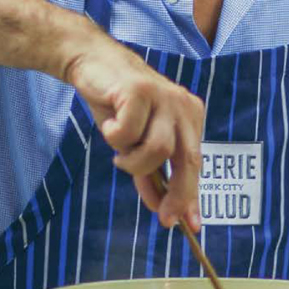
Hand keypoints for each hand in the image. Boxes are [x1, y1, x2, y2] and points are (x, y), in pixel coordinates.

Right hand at [65, 28, 204, 232]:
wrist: (92, 63)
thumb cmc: (117, 104)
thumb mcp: (136, 143)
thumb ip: (152, 173)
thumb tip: (163, 210)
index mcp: (190, 116)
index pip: (196, 163)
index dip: (192, 196)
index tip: (190, 225)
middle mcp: (183, 105)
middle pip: (189, 159)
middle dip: (177, 193)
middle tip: (163, 216)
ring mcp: (164, 96)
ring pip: (158, 150)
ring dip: (133, 161)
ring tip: (120, 152)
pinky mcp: (140, 90)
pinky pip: (129, 133)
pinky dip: (115, 137)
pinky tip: (110, 124)